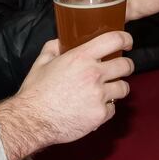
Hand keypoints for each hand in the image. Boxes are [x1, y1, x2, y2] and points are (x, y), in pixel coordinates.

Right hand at [0, 33, 133, 159]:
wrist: (32, 120)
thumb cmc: (35, 92)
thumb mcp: (41, 63)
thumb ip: (53, 48)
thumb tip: (61, 41)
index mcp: (81, 57)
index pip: (114, 40)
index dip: (125, 39)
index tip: (126, 43)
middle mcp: (94, 74)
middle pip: (126, 65)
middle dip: (125, 66)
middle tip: (119, 70)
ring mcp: (99, 95)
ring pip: (124, 88)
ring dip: (117, 88)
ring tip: (106, 91)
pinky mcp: (100, 114)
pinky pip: (112, 108)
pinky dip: (106, 109)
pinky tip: (94, 108)